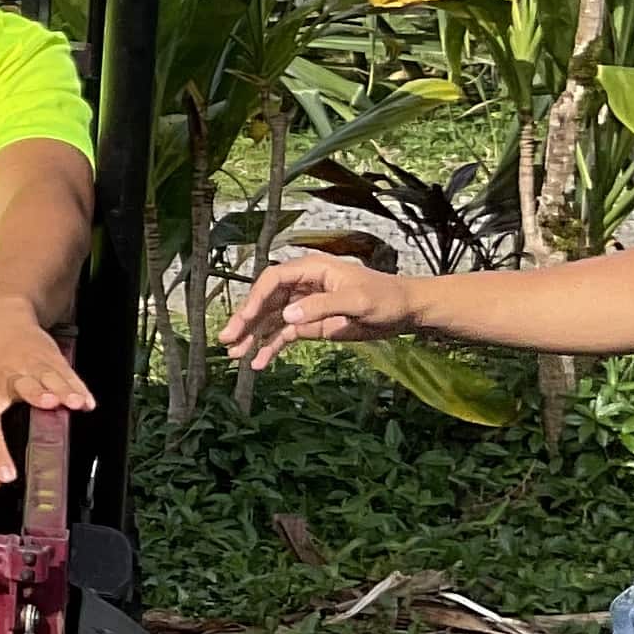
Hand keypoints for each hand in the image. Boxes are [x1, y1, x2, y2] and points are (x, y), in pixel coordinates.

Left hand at [0, 297, 94, 492]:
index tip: (7, 476)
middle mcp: (7, 378)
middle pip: (22, 387)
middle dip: (36, 394)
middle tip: (48, 404)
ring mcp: (31, 365)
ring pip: (48, 377)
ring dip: (62, 389)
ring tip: (72, 402)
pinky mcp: (50, 358)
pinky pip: (66, 373)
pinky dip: (78, 387)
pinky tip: (86, 401)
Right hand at [220, 250, 417, 367]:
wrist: (406, 311)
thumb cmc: (386, 298)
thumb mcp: (357, 301)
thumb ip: (322, 306)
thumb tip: (287, 316)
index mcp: (311, 270)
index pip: (273, 280)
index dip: (255, 299)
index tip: (244, 320)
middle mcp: (303, 285)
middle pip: (266, 301)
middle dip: (246, 321)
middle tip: (228, 340)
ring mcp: (306, 305)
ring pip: (271, 320)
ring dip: (253, 337)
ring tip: (236, 355)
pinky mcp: (312, 324)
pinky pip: (284, 335)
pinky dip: (271, 348)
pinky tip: (259, 363)